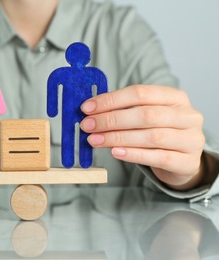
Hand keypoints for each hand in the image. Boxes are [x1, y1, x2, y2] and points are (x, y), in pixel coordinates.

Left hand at [80, 85, 204, 189]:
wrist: (183, 161)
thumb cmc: (159, 133)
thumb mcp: (146, 116)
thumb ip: (124, 111)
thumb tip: (90, 112)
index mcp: (175, 97)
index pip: (140, 93)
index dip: (111, 100)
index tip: (87, 108)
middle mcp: (187, 116)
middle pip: (145, 115)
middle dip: (111, 120)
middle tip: (89, 125)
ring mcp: (191, 139)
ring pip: (151, 137)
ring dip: (118, 138)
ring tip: (95, 140)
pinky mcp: (187, 162)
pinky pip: (157, 157)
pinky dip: (133, 155)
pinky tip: (115, 152)